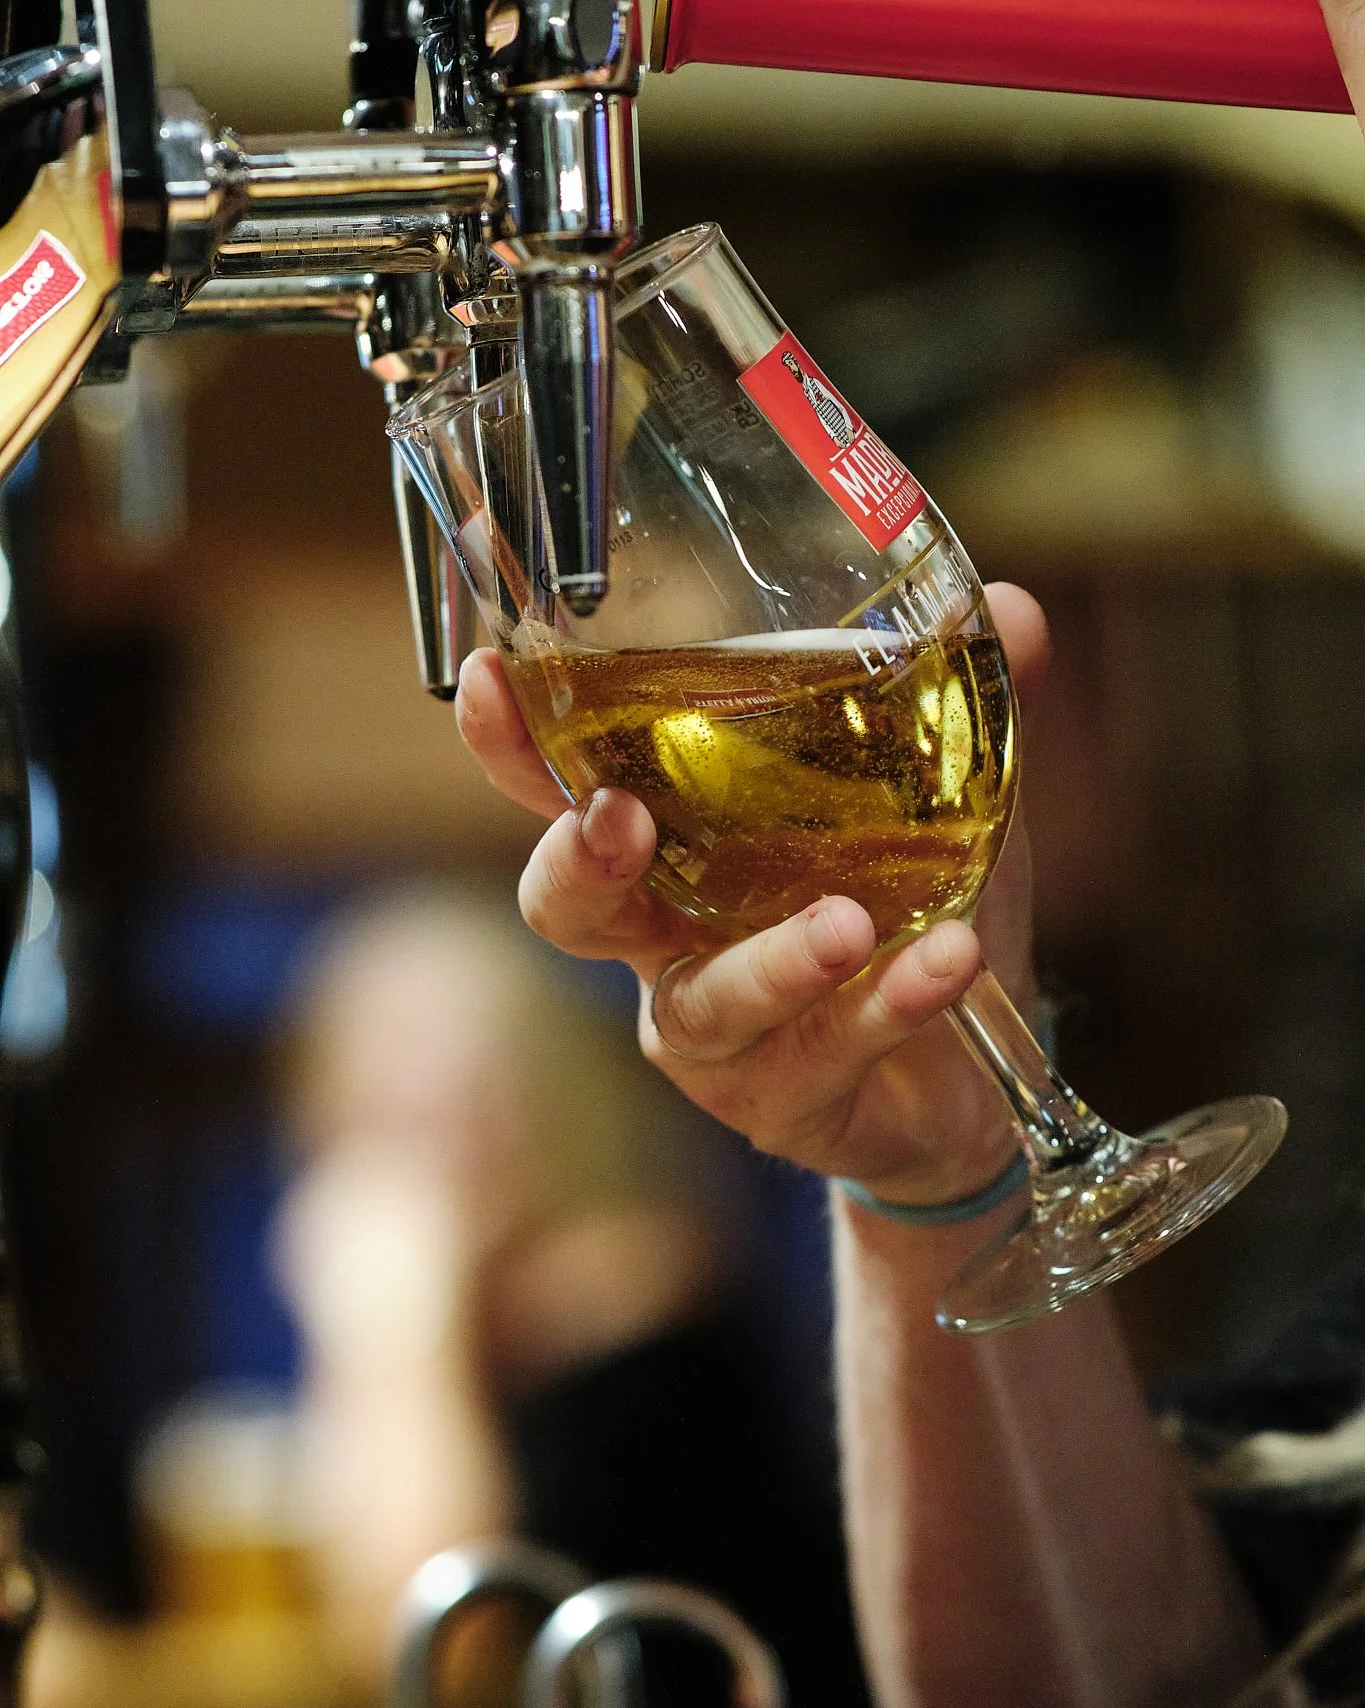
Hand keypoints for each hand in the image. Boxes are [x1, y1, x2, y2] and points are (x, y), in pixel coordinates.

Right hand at [456, 583, 1049, 1208]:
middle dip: (578, 860)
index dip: (511, 740)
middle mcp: (665, 942)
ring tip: (849, 922)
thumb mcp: (942, 801)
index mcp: (673, 849)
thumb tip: (1006, 605)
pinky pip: (825, 1052)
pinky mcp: (784, 1102)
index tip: (488, 673)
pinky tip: (949, 961)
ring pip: (700, 1004)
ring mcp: (717, 1035)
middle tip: (621, 817)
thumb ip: (959, 709)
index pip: (564, 786)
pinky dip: (888, 1005)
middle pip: (568, 909)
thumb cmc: (914, 911)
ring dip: (771, 959)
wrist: (977, 1072)